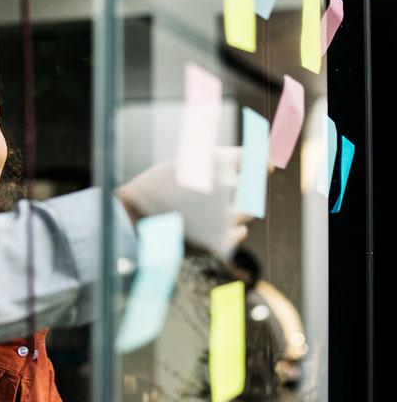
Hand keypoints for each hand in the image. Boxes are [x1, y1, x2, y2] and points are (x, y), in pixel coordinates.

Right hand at [115, 147, 252, 256]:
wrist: (133, 222)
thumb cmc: (158, 188)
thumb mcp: (188, 163)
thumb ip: (226, 161)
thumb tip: (268, 162)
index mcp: (219, 162)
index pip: (256, 159)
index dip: (259, 162)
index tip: (263, 165)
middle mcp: (227, 187)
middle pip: (254, 187)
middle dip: (243, 188)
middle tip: (217, 192)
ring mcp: (225, 216)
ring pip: (247, 211)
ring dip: (232, 208)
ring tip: (203, 210)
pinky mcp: (222, 242)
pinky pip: (239, 232)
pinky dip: (227, 228)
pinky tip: (204, 226)